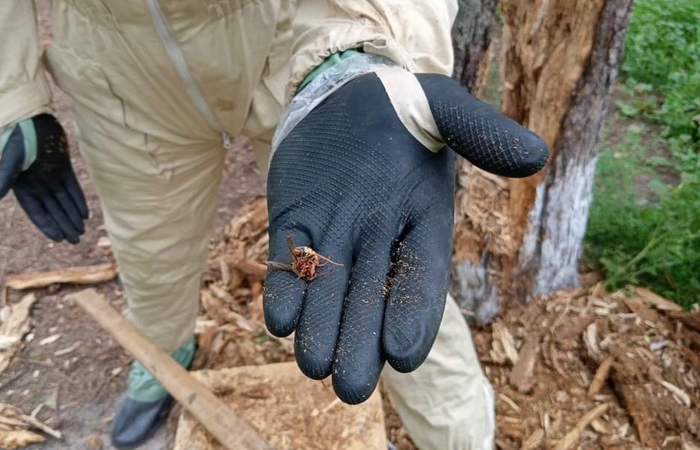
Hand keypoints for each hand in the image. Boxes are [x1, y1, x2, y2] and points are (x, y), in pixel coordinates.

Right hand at [0, 114, 87, 243]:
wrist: (32, 118)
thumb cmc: (19, 139)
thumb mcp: (11, 161)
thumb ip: (3, 180)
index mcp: (23, 187)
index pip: (37, 212)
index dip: (48, 226)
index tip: (60, 238)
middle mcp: (38, 185)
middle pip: (53, 210)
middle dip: (64, 225)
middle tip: (76, 240)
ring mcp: (51, 177)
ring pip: (64, 202)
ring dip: (72, 216)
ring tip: (81, 232)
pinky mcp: (64, 167)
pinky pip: (72, 188)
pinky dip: (78, 201)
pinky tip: (85, 214)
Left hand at [264, 71, 546, 403]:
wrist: (349, 94)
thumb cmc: (407, 106)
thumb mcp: (446, 109)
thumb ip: (482, 134)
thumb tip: (535, 156)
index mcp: (422, 222)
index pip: (423, 278)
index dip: (413, 315)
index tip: (404, 355)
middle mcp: (378, 239)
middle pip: (371, 300)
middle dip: (361, 345)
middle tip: (352, 387)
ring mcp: (334, 233)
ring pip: (327, 292)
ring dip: (319, 330)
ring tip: (313, 365)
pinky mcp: (294, 220)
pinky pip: (288, 263)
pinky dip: (284, 292)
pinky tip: (279, 319)